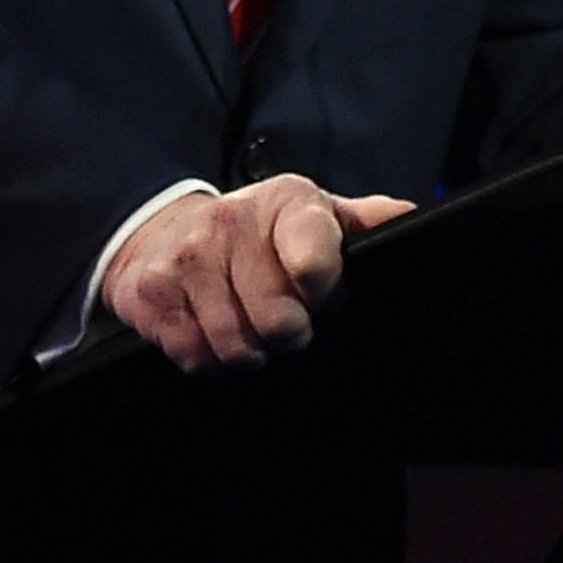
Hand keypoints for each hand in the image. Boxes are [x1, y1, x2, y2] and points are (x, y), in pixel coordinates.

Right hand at [100, 177, 412, 373]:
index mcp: (286, 202)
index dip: (322, 292)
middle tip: (284, 323)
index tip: (320, 298)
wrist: (163, 233)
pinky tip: (212, 333)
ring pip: (236, 345)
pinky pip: (194, 355)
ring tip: (248, 330)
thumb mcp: (315, 218)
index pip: (313, 259)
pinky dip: (209, 359)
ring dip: (248, 351)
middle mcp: (230, 222)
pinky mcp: (151, 291)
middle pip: (278, 321)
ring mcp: (186, 257)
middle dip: (288, 333)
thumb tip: (412, 218)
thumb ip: (363, 221)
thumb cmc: (259, 236)